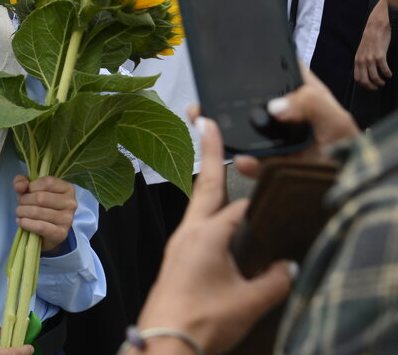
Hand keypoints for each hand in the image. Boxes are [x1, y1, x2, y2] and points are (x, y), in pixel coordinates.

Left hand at [13, 174, 75, 253]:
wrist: (46, 232)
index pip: (48, 182)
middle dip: (24, 200)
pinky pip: (40, 227)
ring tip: (20, 213)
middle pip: (40, 197)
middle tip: (20, 205)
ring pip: (37, 212)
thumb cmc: (39, 206)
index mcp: (67, 188)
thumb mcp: (30, 189)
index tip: (26, 192)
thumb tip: (20, 186)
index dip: (32, 186)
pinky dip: (26, 223)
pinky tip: (21, 222)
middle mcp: (71, 203)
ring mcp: (67, 219)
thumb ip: (22, 181)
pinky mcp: (61, 234)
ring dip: (22, 212)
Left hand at [135, 117, 295, 354]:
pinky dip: (205, 211)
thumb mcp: (248, 302)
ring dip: (206, 182)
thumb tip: (290, 267)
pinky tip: (216, 222)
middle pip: (204, 184)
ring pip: (196, 204)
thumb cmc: (200, 320)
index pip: (239, 205)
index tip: (272, 181)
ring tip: (211, 159)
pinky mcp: (175, 257)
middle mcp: (189, 232)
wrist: (163, 342)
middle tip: (203, 119)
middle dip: (207, 151)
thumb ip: (275, 282)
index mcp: (206, 235)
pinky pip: (193, 224)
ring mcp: (178, 244)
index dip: (259, 197)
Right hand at [232, 69, 359, 178]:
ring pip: (251, 130)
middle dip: (244, 102)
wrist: (351, 190)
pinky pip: (255, 161)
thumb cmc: (350, 151)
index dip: (267, 65)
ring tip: (232, 134)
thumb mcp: (336, 121)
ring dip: (241, 133)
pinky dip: (248, 163)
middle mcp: (289, 116)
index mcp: (306, 97)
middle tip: (231, 104)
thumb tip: (274, 106)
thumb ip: (312, 104)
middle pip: (260, 101)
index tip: (247, 67)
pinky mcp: (274, 162)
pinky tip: (245, 161)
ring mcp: (279, 140)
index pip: (284, 72)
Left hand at [354, 0, 391, 88]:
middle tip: (378, 87)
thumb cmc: (370, 40)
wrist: (375, 28)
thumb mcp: (362, 51)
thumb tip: (366, 71)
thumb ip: (363, 61)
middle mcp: (362, 60)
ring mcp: (370, 58)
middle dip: (371, 86)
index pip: (357, 78)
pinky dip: (387, 74)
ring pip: (374, 77)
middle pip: (364, 80)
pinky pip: (384, 69)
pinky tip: (390, 74)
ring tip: (384, 81)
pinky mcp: (379, 55)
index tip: (371, 87)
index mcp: (357, 60)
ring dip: (380, 82)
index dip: (364, 85)